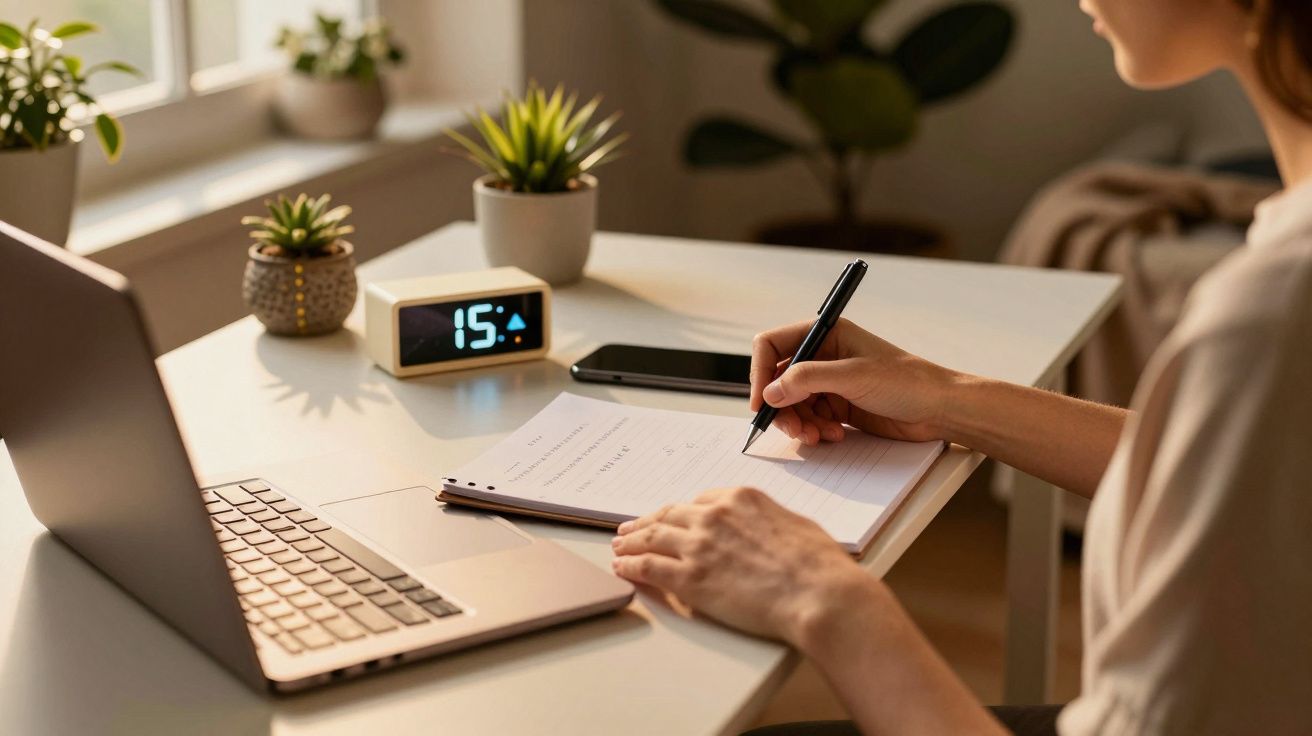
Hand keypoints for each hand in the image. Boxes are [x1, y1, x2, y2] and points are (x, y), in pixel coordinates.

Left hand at [611, 486, 879, 645]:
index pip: (698, 502)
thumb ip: (767, 521)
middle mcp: (713, 517)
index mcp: (740, 499)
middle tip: (630, 530)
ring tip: (619, 548)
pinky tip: (623, 568)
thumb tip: (762, 530)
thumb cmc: (818, 564)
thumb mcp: (793, 525)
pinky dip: (631, 566)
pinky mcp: (689, 578)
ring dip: (631, 543)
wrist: (817, 593)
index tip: (670, 519)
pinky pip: (649, 567)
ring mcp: (698, 546)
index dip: (679, 513)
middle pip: (669, 516)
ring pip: (652, 538)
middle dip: (646, 522)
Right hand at [750, 318, 955, 445]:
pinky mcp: (838, 405)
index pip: (773, 346)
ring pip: (791, 403)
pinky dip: (813, 430)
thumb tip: (770, 391)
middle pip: (778, 380)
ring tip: (817, 436)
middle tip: (794, 429)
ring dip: (798, 423)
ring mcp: (829, 382)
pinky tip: (833, 435)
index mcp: (825, 333)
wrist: (940, 409)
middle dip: (781, 406)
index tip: (760, 402)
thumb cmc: (908, 381)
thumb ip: (808, 379)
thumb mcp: (854, 376)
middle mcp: (823, 355)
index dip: (760, 372)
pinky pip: (809, 418)